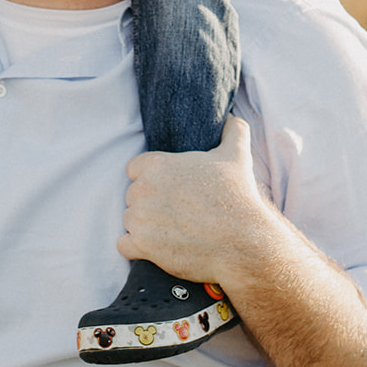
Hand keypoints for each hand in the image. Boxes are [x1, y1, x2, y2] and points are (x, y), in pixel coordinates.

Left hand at [116, 115, 262, 282]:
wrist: (243, 241)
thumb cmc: (237, 196)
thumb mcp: (236, 155)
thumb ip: (232, 130)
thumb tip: (230, 118)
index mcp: (156, 165)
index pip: (135, 169)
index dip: (151, 180)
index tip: (169, 190)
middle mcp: (142, 189)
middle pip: (133, 195)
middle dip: (150, 204)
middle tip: (176, 212)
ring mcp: (140, 219)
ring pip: (129, 220)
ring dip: (144, 227)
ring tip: (170, 231)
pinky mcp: (142, 246)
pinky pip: (124, 246)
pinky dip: (136, 248)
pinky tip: (155, 248)